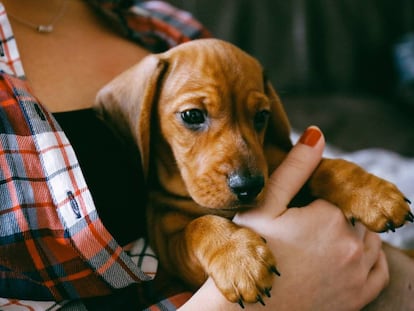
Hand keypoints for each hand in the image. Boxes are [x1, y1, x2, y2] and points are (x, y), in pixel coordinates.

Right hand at [180, 126, 388, 310]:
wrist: (249, 310)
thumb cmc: (251, 252)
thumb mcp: (265, 205)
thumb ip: (295, 168)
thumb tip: (318, 134)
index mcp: (330, 218)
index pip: (339, 192)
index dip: (319, 196)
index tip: (300, 209)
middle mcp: (353, 246)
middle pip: (356, 214)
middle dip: (336, 213)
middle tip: (306, 224)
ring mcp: (359, 274)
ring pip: (370, 238)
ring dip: (354, 231)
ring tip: (321, 237)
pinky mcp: (359, 297)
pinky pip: (379, 269)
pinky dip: (370, 257)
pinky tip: (348, 255)